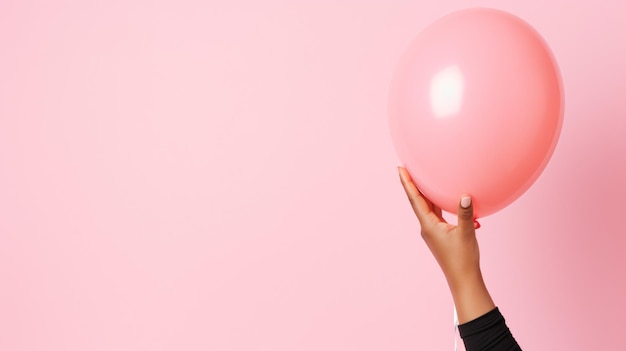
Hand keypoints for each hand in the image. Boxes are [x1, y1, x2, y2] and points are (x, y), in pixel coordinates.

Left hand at [398, 166, 494, 323]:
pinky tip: (453, 202)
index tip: (400, 169)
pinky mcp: (442, 235)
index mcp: (428, 225)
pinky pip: (440, 216)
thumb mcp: (466, 233)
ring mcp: (434, 231)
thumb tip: (465, 195)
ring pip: (429, 208)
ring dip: (428, 194)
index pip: (415, 199)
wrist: (464, 280)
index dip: (407, 183)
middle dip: (414, 184)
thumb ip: (465, 214)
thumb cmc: (463, 259)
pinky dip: (443, 206)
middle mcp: (427, 227)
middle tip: (408, 168)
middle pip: (419, 201)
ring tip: (426, 180)